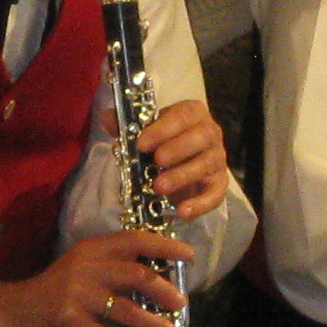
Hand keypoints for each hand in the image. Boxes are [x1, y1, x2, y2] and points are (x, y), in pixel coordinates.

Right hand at [0, 225, 194, 326]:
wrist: (13, 312)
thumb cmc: (54, 291)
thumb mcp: (81, 269)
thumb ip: (111, 268)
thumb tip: (157, 280)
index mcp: (92, 249)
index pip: (134, 240)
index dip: (164, 246)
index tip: (188, 255)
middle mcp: (86, 268)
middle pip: (136, 276)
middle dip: (164, 291)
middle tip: (182, 304)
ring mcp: (78, 296)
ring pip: (127, 311)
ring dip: (155, 326)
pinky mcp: (71, 323)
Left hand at [136, 96, 233, 218]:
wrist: (173, 168)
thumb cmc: (158, 144)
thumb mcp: (141, 133)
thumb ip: (126, 125)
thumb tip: (108, 118)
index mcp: (192, 114)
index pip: (184, 114)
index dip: (164, 128)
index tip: (142, 143)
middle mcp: (210, 133)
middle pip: (203, 136)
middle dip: (179, 148)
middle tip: (156, 161)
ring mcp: (216, 159)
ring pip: (208, 164)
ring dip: (183, 176)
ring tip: (159, 187)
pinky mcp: (218, 184)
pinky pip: (215, 194)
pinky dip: (200, 204)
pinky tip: (182, 212)